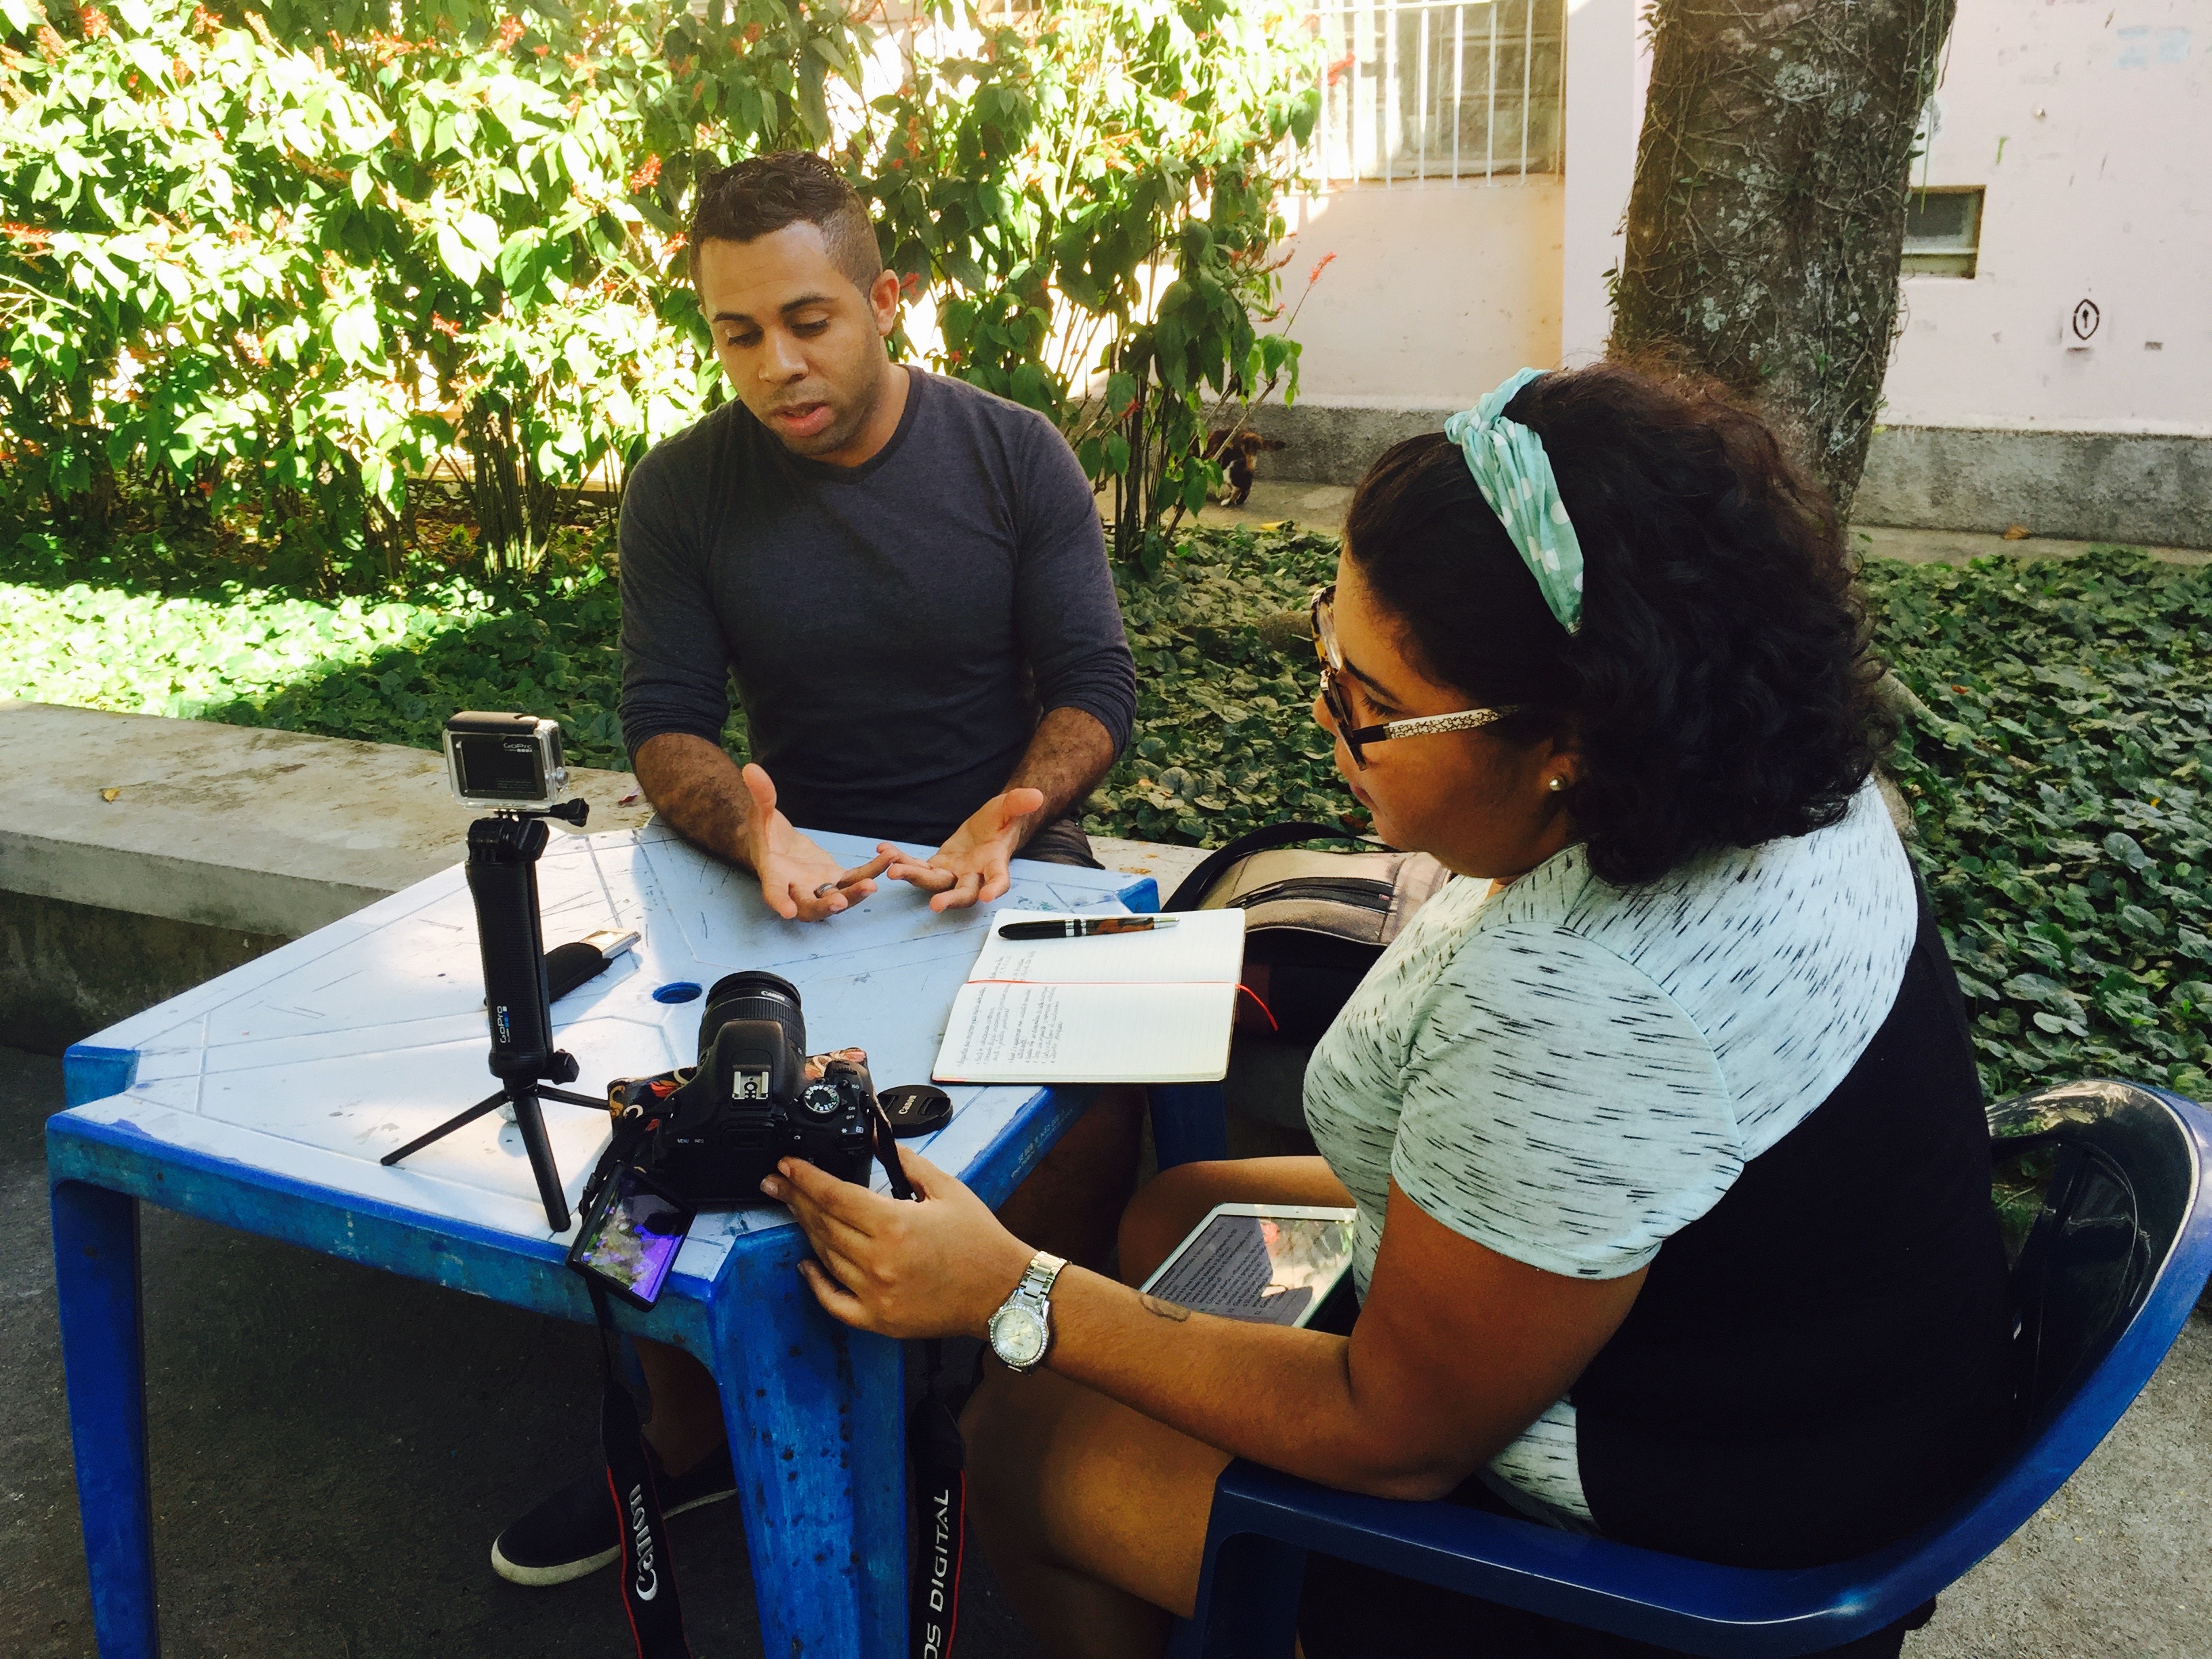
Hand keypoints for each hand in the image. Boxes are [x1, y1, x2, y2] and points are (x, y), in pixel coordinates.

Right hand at [740, 763, 891, 921]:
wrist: (777, 845)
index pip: (773, 892)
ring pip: (837, 899)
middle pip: (810, 907)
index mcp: (773, 875)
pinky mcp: (836, 879)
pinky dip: (872, 871)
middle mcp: (796, 889)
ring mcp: (818, 887)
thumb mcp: (760, 812)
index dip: (779, 902)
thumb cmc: (764, 832)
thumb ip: (760, 795)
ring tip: (874, 884)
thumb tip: (751, 769)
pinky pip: (856, 878)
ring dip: (855, 895)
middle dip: (824, 907)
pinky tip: (890, 856)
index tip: (787, 912)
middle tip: (839, 902)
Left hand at [762, 1147, 1035, 1340]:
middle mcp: (879, 1261)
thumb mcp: (947, 1189)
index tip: (786, 1165)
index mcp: (894, 1224)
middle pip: (823, 1224)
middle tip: (776, 1182)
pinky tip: (806, 1264)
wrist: (1003, 1292)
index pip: (833, 1195)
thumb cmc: (979, 1241)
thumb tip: (877, 1140)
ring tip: (796, 1209)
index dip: (805, 1178)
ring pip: (826, 1256)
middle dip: (795, 1199)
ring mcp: (875, 1294)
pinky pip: (834, 1302)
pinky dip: (816, 1283)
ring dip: (807, 1231)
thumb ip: (907, 1163)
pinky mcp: (879, 1319)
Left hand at [877, 787, 1046, 912]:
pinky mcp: (936, 866)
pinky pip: (917, 866)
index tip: (987, 897)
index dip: (994, 890)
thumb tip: (1036, 795)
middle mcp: (973, 876)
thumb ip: (1019, 804)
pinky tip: (883, 849)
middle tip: (935, 905)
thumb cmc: (1003, 819)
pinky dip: (901, 859)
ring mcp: (953, 874)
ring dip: (914, 877)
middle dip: (949, 898)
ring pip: (934, 882)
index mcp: (995, 864)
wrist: (989, 826)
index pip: (998, 880)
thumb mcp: (1010, 807)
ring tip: (893, 869)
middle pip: (962, 893)